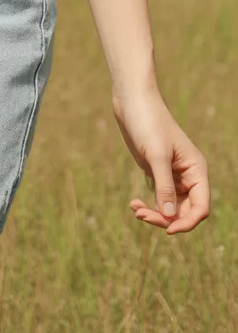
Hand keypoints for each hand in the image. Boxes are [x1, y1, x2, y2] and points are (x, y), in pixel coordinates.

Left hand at [112, 88, 209, 234]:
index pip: (200, 207)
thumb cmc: (148, 122)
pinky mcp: (158, 173)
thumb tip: (171, 218)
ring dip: (155, 214)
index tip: (168, 230)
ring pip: (171, 208)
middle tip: (141, 215)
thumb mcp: (156, 155)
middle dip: (166, 219)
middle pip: (184, 211)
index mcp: (196, 170)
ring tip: (136, 210)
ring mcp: (173, 175)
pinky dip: (148, 204)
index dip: (187, 223)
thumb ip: (164, 187)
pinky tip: (134, 203)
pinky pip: (158, 198)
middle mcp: (188, 175)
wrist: (132, 102)